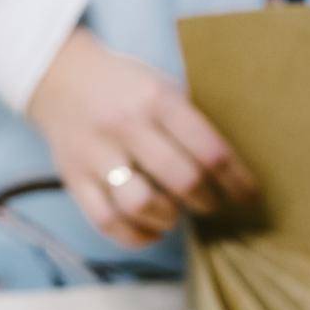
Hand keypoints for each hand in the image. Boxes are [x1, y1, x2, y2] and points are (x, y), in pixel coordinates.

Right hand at [28, 28, 258, 248]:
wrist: (59, 74)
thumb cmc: (125, 84)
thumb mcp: (162, 83)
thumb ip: (190, 118)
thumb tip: (232, 164)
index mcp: (157, 99)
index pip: (210, 150)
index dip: (237, 180)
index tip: (249, 196)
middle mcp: (126, 126)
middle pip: (181, 180)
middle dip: (207, 201)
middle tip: (214, 204)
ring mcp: (96, 154)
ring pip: (141, 204)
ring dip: (169, 218)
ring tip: (178, 213)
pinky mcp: (73, 178)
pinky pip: (107, 221)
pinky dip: (135, 235)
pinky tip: (152, 229)